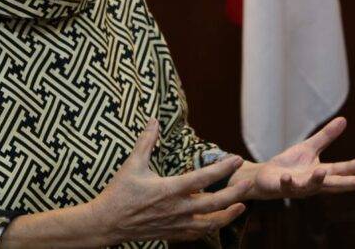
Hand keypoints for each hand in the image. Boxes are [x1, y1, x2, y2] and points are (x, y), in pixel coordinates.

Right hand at [89, 118, 251, 243]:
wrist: (106, 223)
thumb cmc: (119, 192)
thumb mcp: (132, 164)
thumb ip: (146, 141)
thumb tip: (154, 120)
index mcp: (169, 189)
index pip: (203, 178)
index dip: (223, 168)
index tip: (236, 159)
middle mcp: (177, 208)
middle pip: (215, 202)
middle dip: (235, 192)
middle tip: (248, 183)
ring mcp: (176, 224)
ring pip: (210, 223)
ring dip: (229, 214)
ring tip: (242, 205)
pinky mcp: (173, 234)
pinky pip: (198, 233)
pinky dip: (211, 227)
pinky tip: (219, 220)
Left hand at [232, 117, 354, 199]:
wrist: (266, 177)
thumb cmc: (291, 165)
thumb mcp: (310, 148)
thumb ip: (326, 137)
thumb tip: (344, 119)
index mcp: (323, 173)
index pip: (344, 169)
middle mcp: (314, 183)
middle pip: (335, 184)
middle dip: (351, 183)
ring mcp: (299, 188)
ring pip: (310, 187)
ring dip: (316, 181)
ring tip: (321, 172)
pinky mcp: (282, 188)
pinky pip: (286, 187)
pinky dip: (287, 182)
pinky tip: (287, 177)